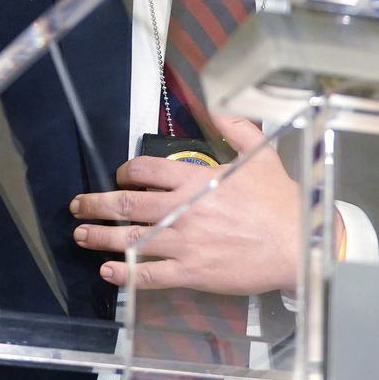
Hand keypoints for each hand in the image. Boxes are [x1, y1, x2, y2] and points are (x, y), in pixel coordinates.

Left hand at [68, 116, 335, 294]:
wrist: (301, 245)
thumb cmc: (282, 202)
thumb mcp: (260, 155)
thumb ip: (234, 128)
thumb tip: (215, 104)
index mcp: (196, 180)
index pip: (144, 170)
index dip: (125, 172)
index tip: (119, 178)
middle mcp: (182, 210)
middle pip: (125, 204)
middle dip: (95, 205)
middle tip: (78, 206)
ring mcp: (184, 242)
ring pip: (130, 239)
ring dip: (100, 238)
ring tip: (81, 236)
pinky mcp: (192, 272)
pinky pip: (149, 274)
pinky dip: (125, 274)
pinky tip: (109, 272)